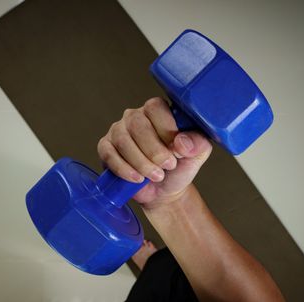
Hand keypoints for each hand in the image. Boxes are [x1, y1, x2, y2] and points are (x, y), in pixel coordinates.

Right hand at [97, 97, 211, 208]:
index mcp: (157, 111)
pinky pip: (109, 154)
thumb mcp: (197, 155)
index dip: (166, 129)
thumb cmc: (178, 168)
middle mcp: (135, 116)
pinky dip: (124, 169)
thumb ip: (198, 143)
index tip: (176, 150)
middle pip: (138, 125)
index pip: (155, 108)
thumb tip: (181, 142)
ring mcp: (118, 131)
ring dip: (141, 162)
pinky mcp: (106, 148)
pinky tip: (137, 178)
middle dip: (154, 150)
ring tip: (156, 176)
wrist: (163, 191)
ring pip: (124, 141)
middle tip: (168, 166)